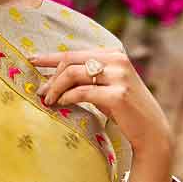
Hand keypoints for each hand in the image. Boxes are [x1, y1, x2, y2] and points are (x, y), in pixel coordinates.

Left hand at [29, 45, 172, 157]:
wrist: (150, 129)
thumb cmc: (124, 109)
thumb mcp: (106, 86)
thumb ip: (87, 77)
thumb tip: (54, 77)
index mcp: (113, 54)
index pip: (74, 52)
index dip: (50, 57)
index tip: (32, 59)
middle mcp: (117, 60)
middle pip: (71, 61)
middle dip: (51, 77)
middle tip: (40, 92)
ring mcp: (118, 76)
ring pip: (74, 74)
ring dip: (56, 88)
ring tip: (48, 100)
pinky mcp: (117, 95)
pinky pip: (82, 92)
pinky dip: (68, 97)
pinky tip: (61, 104)